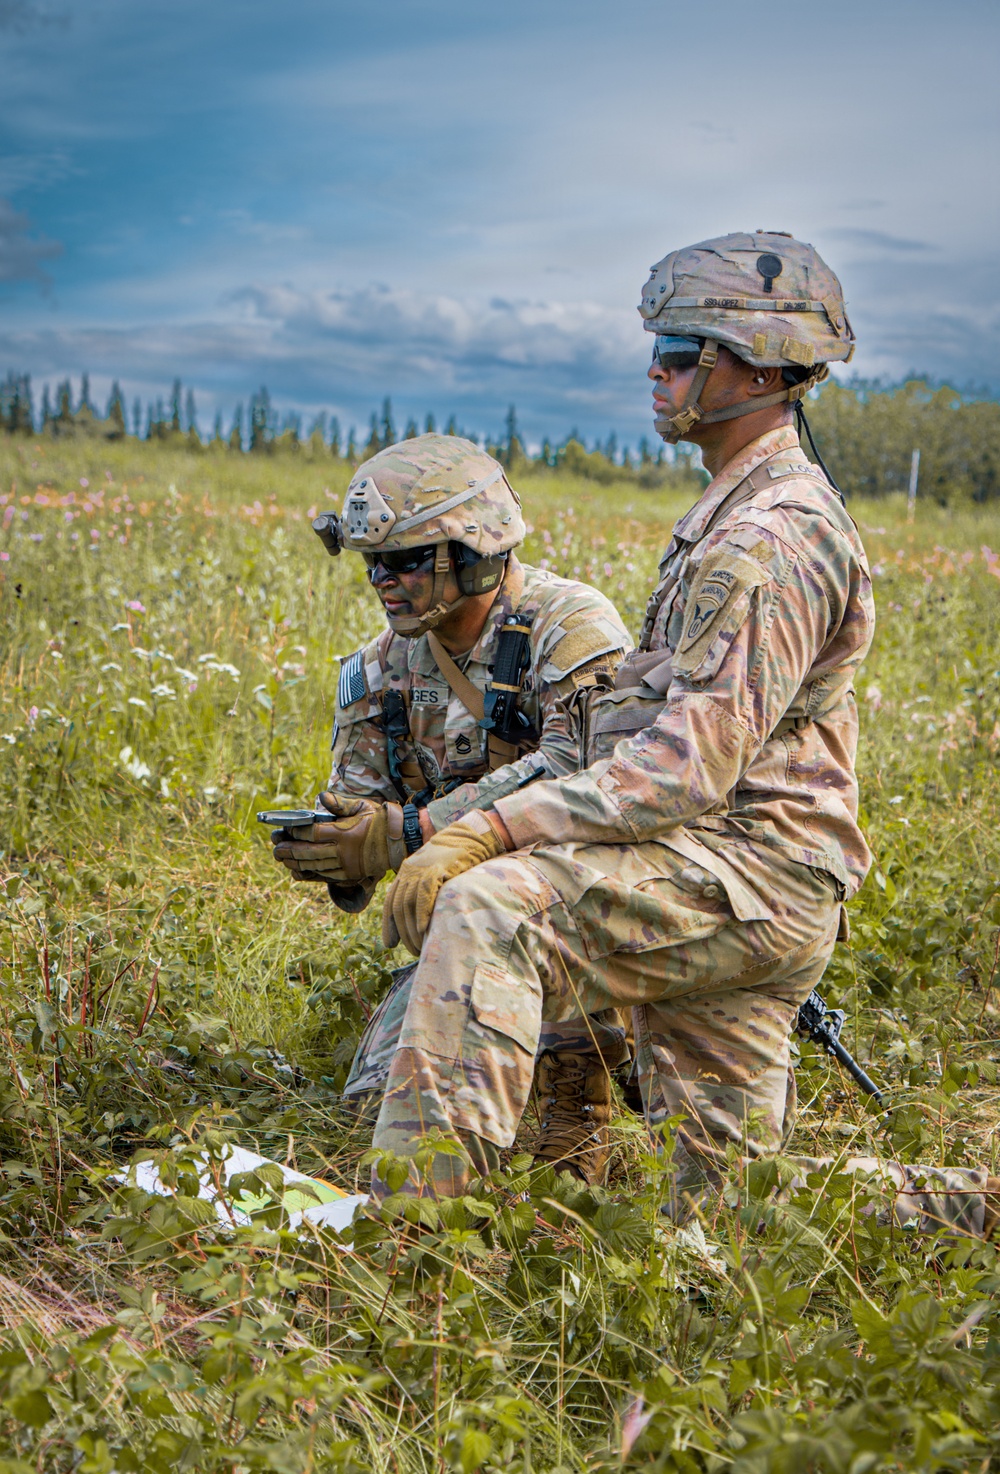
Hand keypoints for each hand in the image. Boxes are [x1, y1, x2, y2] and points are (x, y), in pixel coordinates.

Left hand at [271, 793, 404, 884]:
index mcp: (345, 833)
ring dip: (296, 863)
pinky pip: (325, 876)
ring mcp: (346, 866)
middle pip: (309, 852)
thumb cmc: (380, 820)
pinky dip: (310, 873)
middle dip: (289, 850)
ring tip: (283, 859)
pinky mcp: (350, 875)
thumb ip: (340, 803)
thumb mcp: (362, 806)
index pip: (313, 833)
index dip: (296, 831)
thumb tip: (321, 797)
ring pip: (315, 866)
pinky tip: (299, 870)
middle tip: (275, 848)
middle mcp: (344, 852)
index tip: (285, 828)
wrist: (401, 841)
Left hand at [382, 810, 510, 956]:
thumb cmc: (456, 858)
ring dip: (412, 929)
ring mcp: (421, 869)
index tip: (390, 944)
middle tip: (413, 951)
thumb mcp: (434, 872)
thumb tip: (421, 918)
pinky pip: (424, 895)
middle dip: (403, 932)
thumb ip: (424, 890)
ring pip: (408, 904)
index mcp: (406, 872)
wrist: (470, 835)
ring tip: (419, 947)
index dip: (389, 925)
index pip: (391, 902)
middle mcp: (409, 871)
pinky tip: (424, 929)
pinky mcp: (436, 869)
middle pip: (398, 907)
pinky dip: (422, 913)